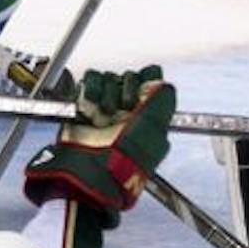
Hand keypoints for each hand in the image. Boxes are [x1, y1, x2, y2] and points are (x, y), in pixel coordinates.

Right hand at [22, 66, 172, 222]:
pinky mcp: (83, 107)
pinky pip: (90, 80)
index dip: (145, 82)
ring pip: (109, 77)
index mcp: (149, 116)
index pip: (151, 79)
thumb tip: (164, 82)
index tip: (140, 95)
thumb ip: (164, 99)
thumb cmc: (123, 157)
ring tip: (103, 114)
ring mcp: (106, 110)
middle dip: (124, 89)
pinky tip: (91, 104)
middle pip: (128, 76)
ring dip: (106, 91)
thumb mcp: (154, 128)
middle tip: (122, 110)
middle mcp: (128, 112)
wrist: (87, 171)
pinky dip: (90, 88)